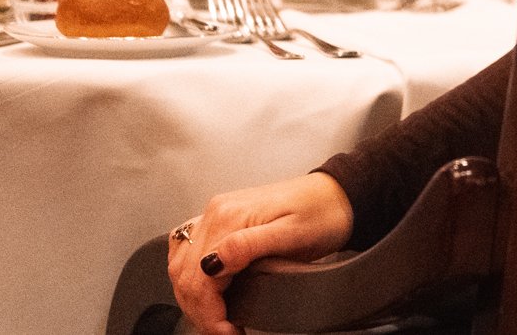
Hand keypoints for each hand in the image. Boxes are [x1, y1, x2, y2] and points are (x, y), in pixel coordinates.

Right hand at [166, 172, 353, 334]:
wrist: (336, 196)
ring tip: (216, 320)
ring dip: (192, 298)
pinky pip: (187, 249)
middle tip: (223, 332)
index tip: (227, 332)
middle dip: (200, 312)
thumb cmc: (322, 214)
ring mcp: (216, 215)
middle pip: (185, 274)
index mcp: (230, 216)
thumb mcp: (292, 234)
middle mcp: (216, 212)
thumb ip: (248, 246)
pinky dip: (188, 276)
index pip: (199, 277)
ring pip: (180, 265)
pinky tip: (203, 291)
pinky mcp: (222, 220)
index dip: (210, 313)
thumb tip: (212, 264)